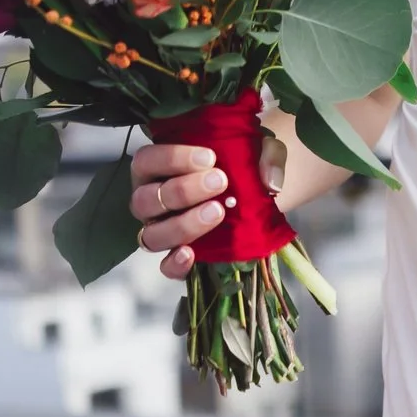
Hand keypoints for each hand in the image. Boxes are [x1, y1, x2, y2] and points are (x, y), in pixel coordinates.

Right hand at [131, 133, 284, 279]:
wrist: (258, 195)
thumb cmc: (243, 165)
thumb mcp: (261, 150)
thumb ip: (269, 155)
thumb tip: (271, 182)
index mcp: (157, 168)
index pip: (146, 160)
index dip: (172, 158)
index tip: (209, 158)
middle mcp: (151, 200)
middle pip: (145, 200)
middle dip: (182, 190)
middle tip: (219, 182)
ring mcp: (161, 229)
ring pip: (152, 235)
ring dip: (183, 224)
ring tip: (217, 212)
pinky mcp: (177, 255)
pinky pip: (165, 266)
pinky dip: (174, 263)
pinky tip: (191, 254)